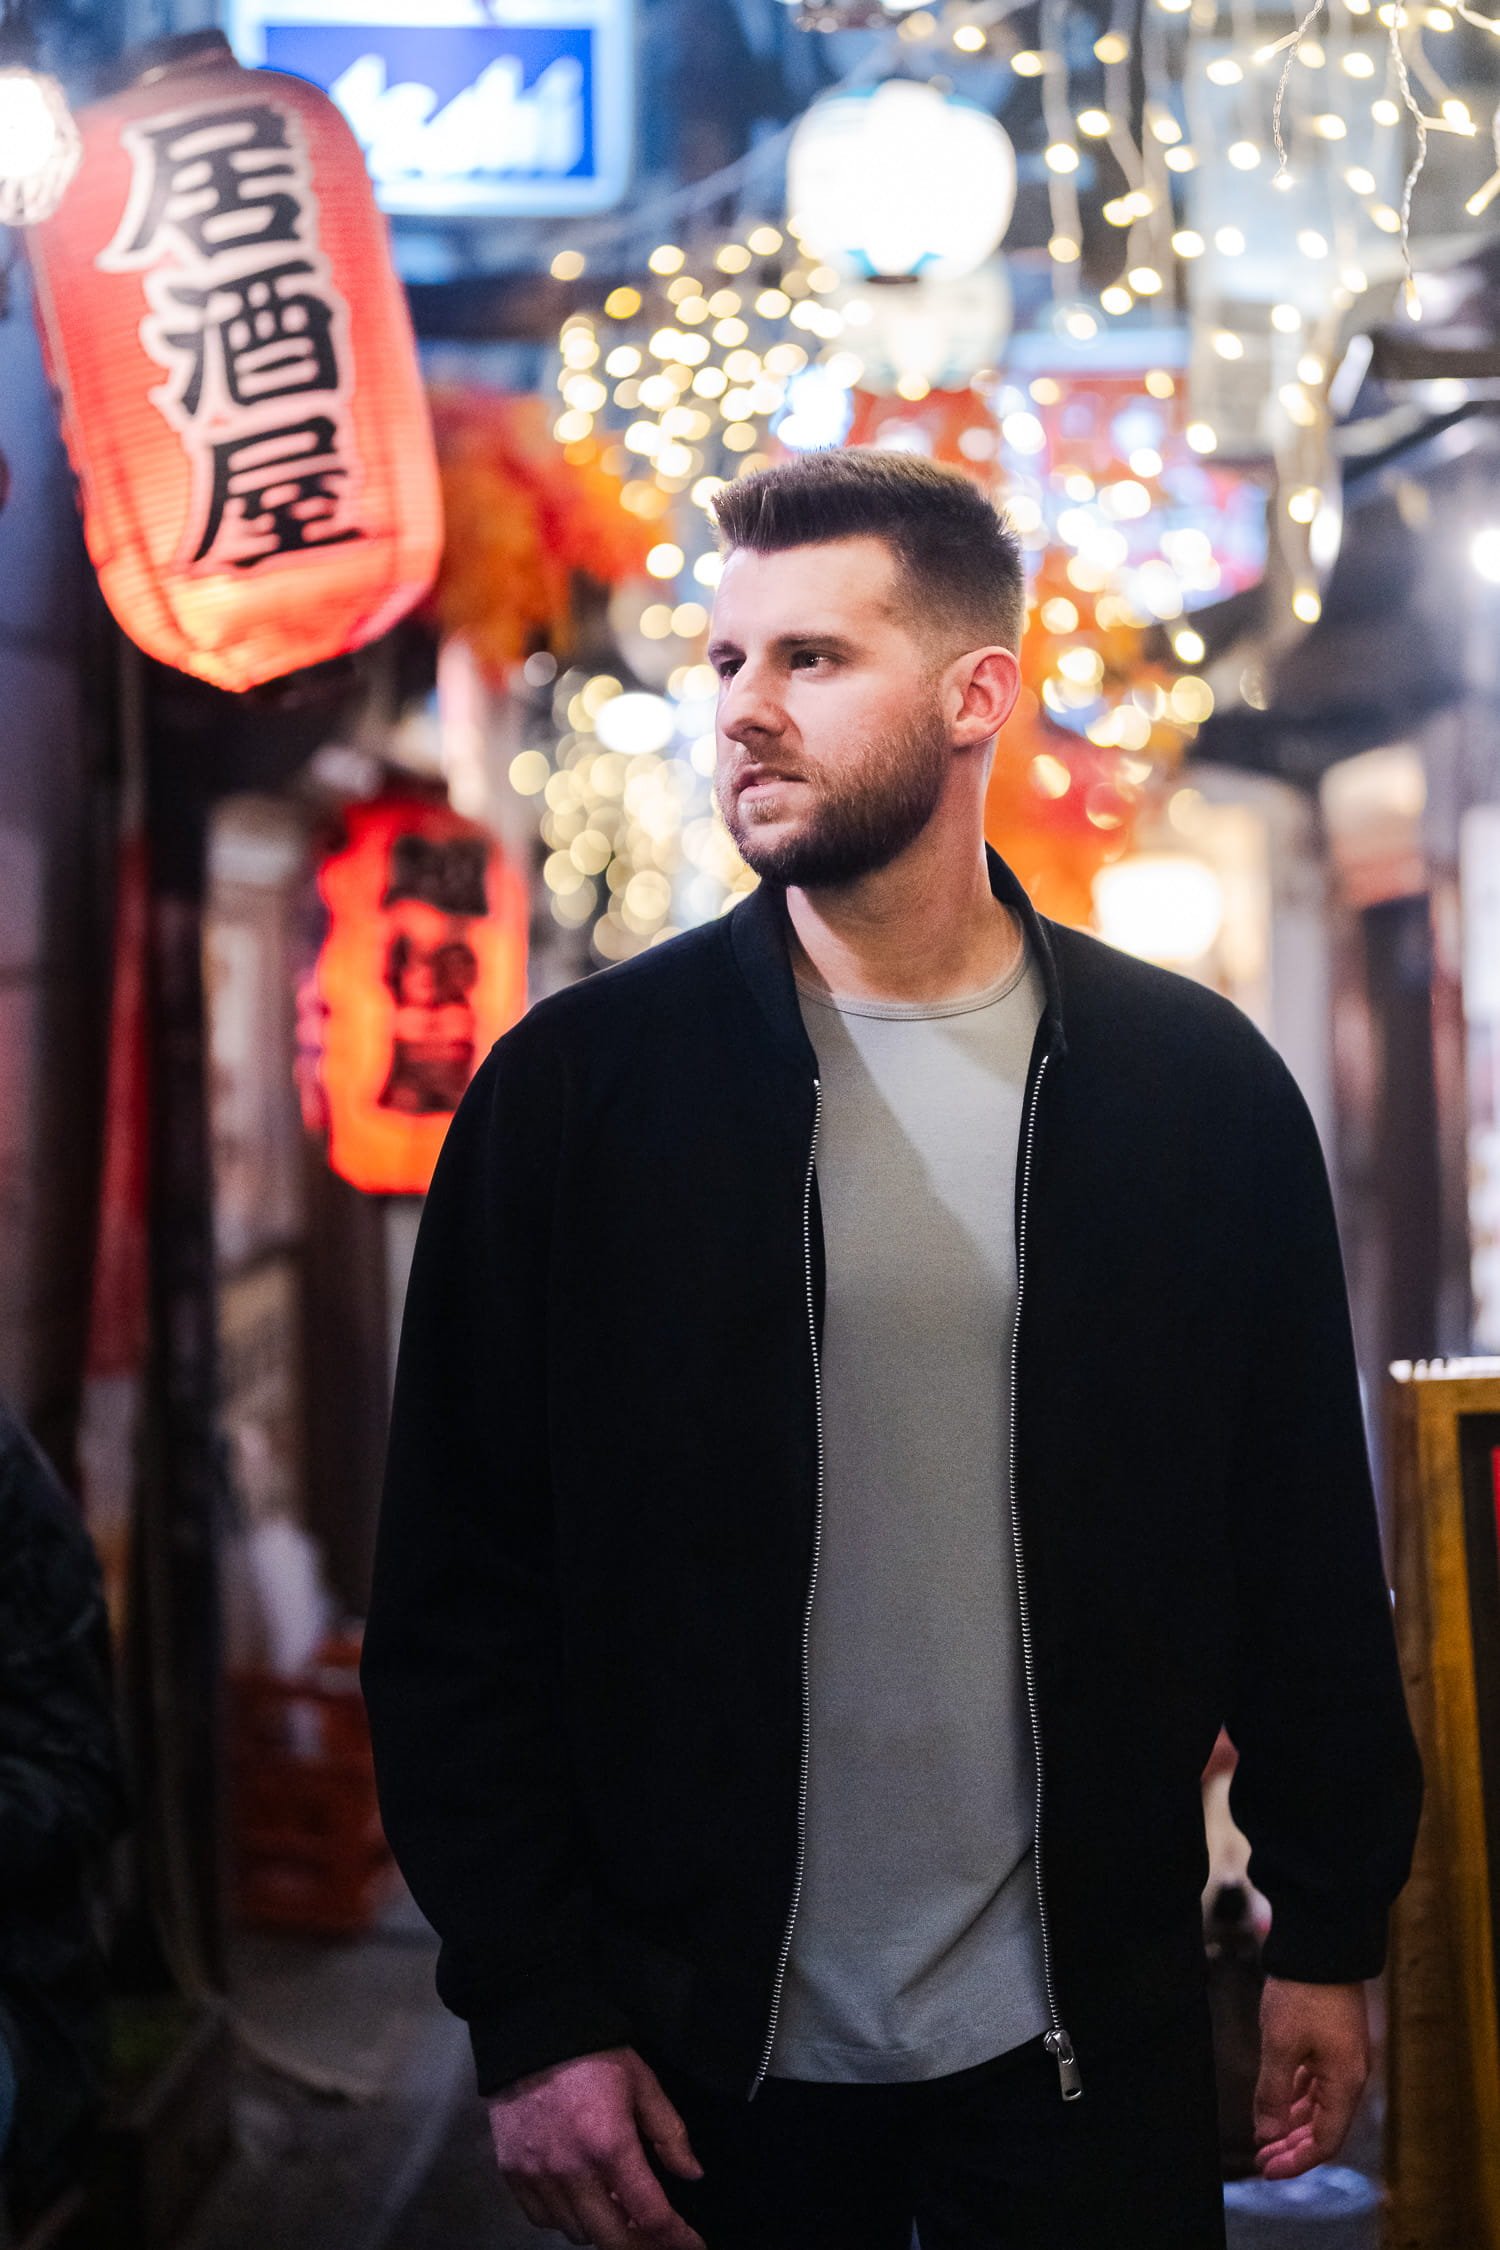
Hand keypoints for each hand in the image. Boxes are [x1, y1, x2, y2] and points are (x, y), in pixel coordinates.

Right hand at [488, 2045, 706, 2248]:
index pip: (650, 2214)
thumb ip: (668, 2132)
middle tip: (656, 2239)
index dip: (677, 2239)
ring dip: (603, 2230)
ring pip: (576, 2233)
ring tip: (618, 2211)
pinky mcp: (512, 2174)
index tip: (692, 2247)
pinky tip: (581, 2201)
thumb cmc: (593, 2052)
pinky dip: (566, 2219)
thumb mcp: (642, 2081)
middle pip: (612, 2239)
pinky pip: (542, 2219)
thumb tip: (691, 2174)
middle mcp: (572, 2171)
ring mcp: (537, 2176)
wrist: (529, 2027)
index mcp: (610, 2145)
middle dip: (641, 2246)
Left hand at [1253, 1977, 1369, 2178]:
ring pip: (1319, 2104)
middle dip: (1292, 2146)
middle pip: (1323, 2126)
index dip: (1296, 2161)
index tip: (1267, 2170)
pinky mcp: (1333, 2040)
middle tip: (1260, 2158)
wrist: (1322, 1943)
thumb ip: (1274, 2093)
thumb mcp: (1281, 2045)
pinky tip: (1277, 2103)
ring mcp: (1343, 2057)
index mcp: (1345, 2082)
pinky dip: (1297, 2097)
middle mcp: (1350, 2075)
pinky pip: (1316, 2082)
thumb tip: (1268, 2134)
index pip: (1325, 2141)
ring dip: (1292, 2122)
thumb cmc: (1304, 1993)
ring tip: (1263, 2135)